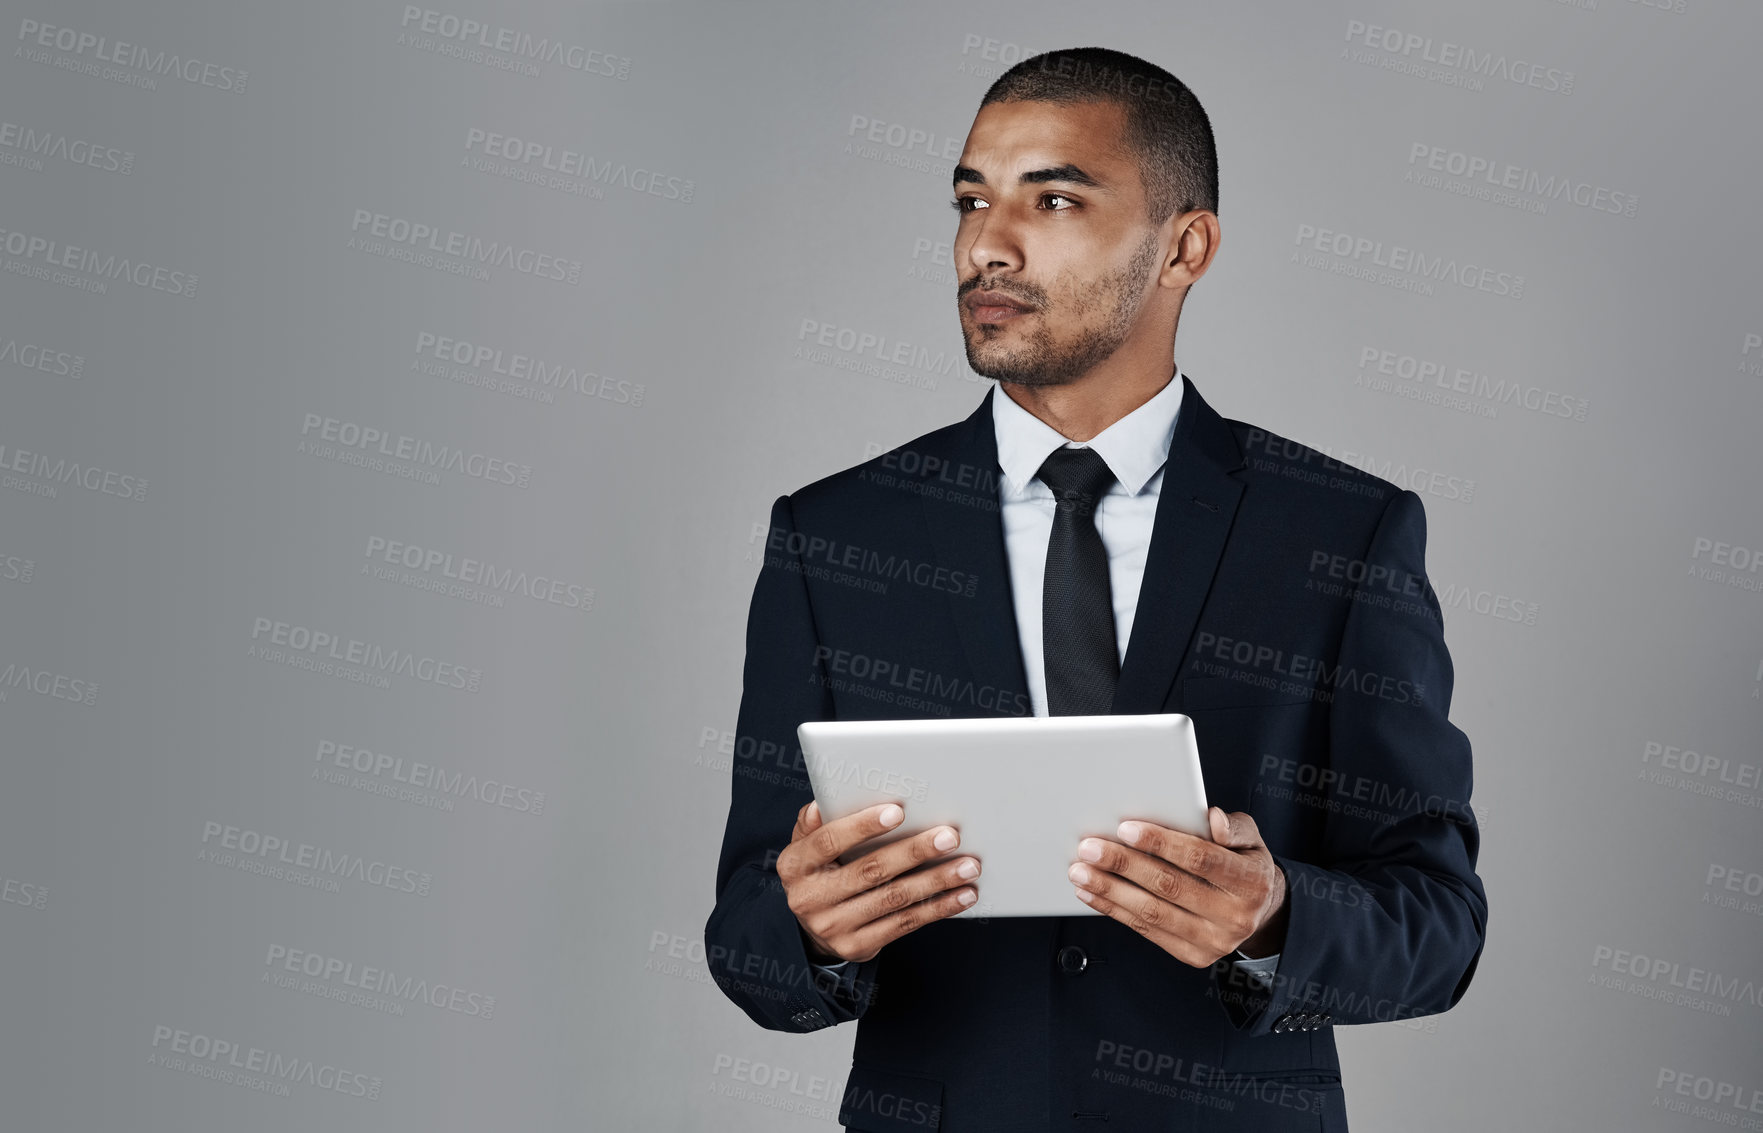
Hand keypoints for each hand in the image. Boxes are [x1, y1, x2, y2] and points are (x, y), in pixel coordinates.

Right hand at [779, 800, 979, 963]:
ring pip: (894, 899)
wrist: (814, 928)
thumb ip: (815, 825)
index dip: (862, 826)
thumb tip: (820, 805)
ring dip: (936, 881)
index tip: (897, 811)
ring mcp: (834, 927)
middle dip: (914, 851)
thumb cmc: (819, 871)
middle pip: (870, 871)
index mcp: (795, 865)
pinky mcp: (859, 946)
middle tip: (949, 837)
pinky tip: (962, 895)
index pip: (828, 842)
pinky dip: (938, 908)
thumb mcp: (806, 847)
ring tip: (968, 866)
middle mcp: (810, 899)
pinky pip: (905, 924)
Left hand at [1067, 807, 1287, 966]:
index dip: (1161, 843)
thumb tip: (1213, 818)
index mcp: (1250, 881)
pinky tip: (1092, 895)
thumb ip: (1233, 827)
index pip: (1199, 858)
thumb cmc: (1245, 865)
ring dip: (1110, 891)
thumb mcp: (1250, 839)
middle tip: (1090, 848)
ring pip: (1152, 913)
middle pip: (1169, 886)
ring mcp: (1214, 941)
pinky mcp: (1193, 955)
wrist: (1262, 912)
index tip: (1126, 828)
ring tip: (1081, 872)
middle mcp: (1235, 915)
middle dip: (1123, 865)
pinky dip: (1115, 911)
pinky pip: (1147, 931)